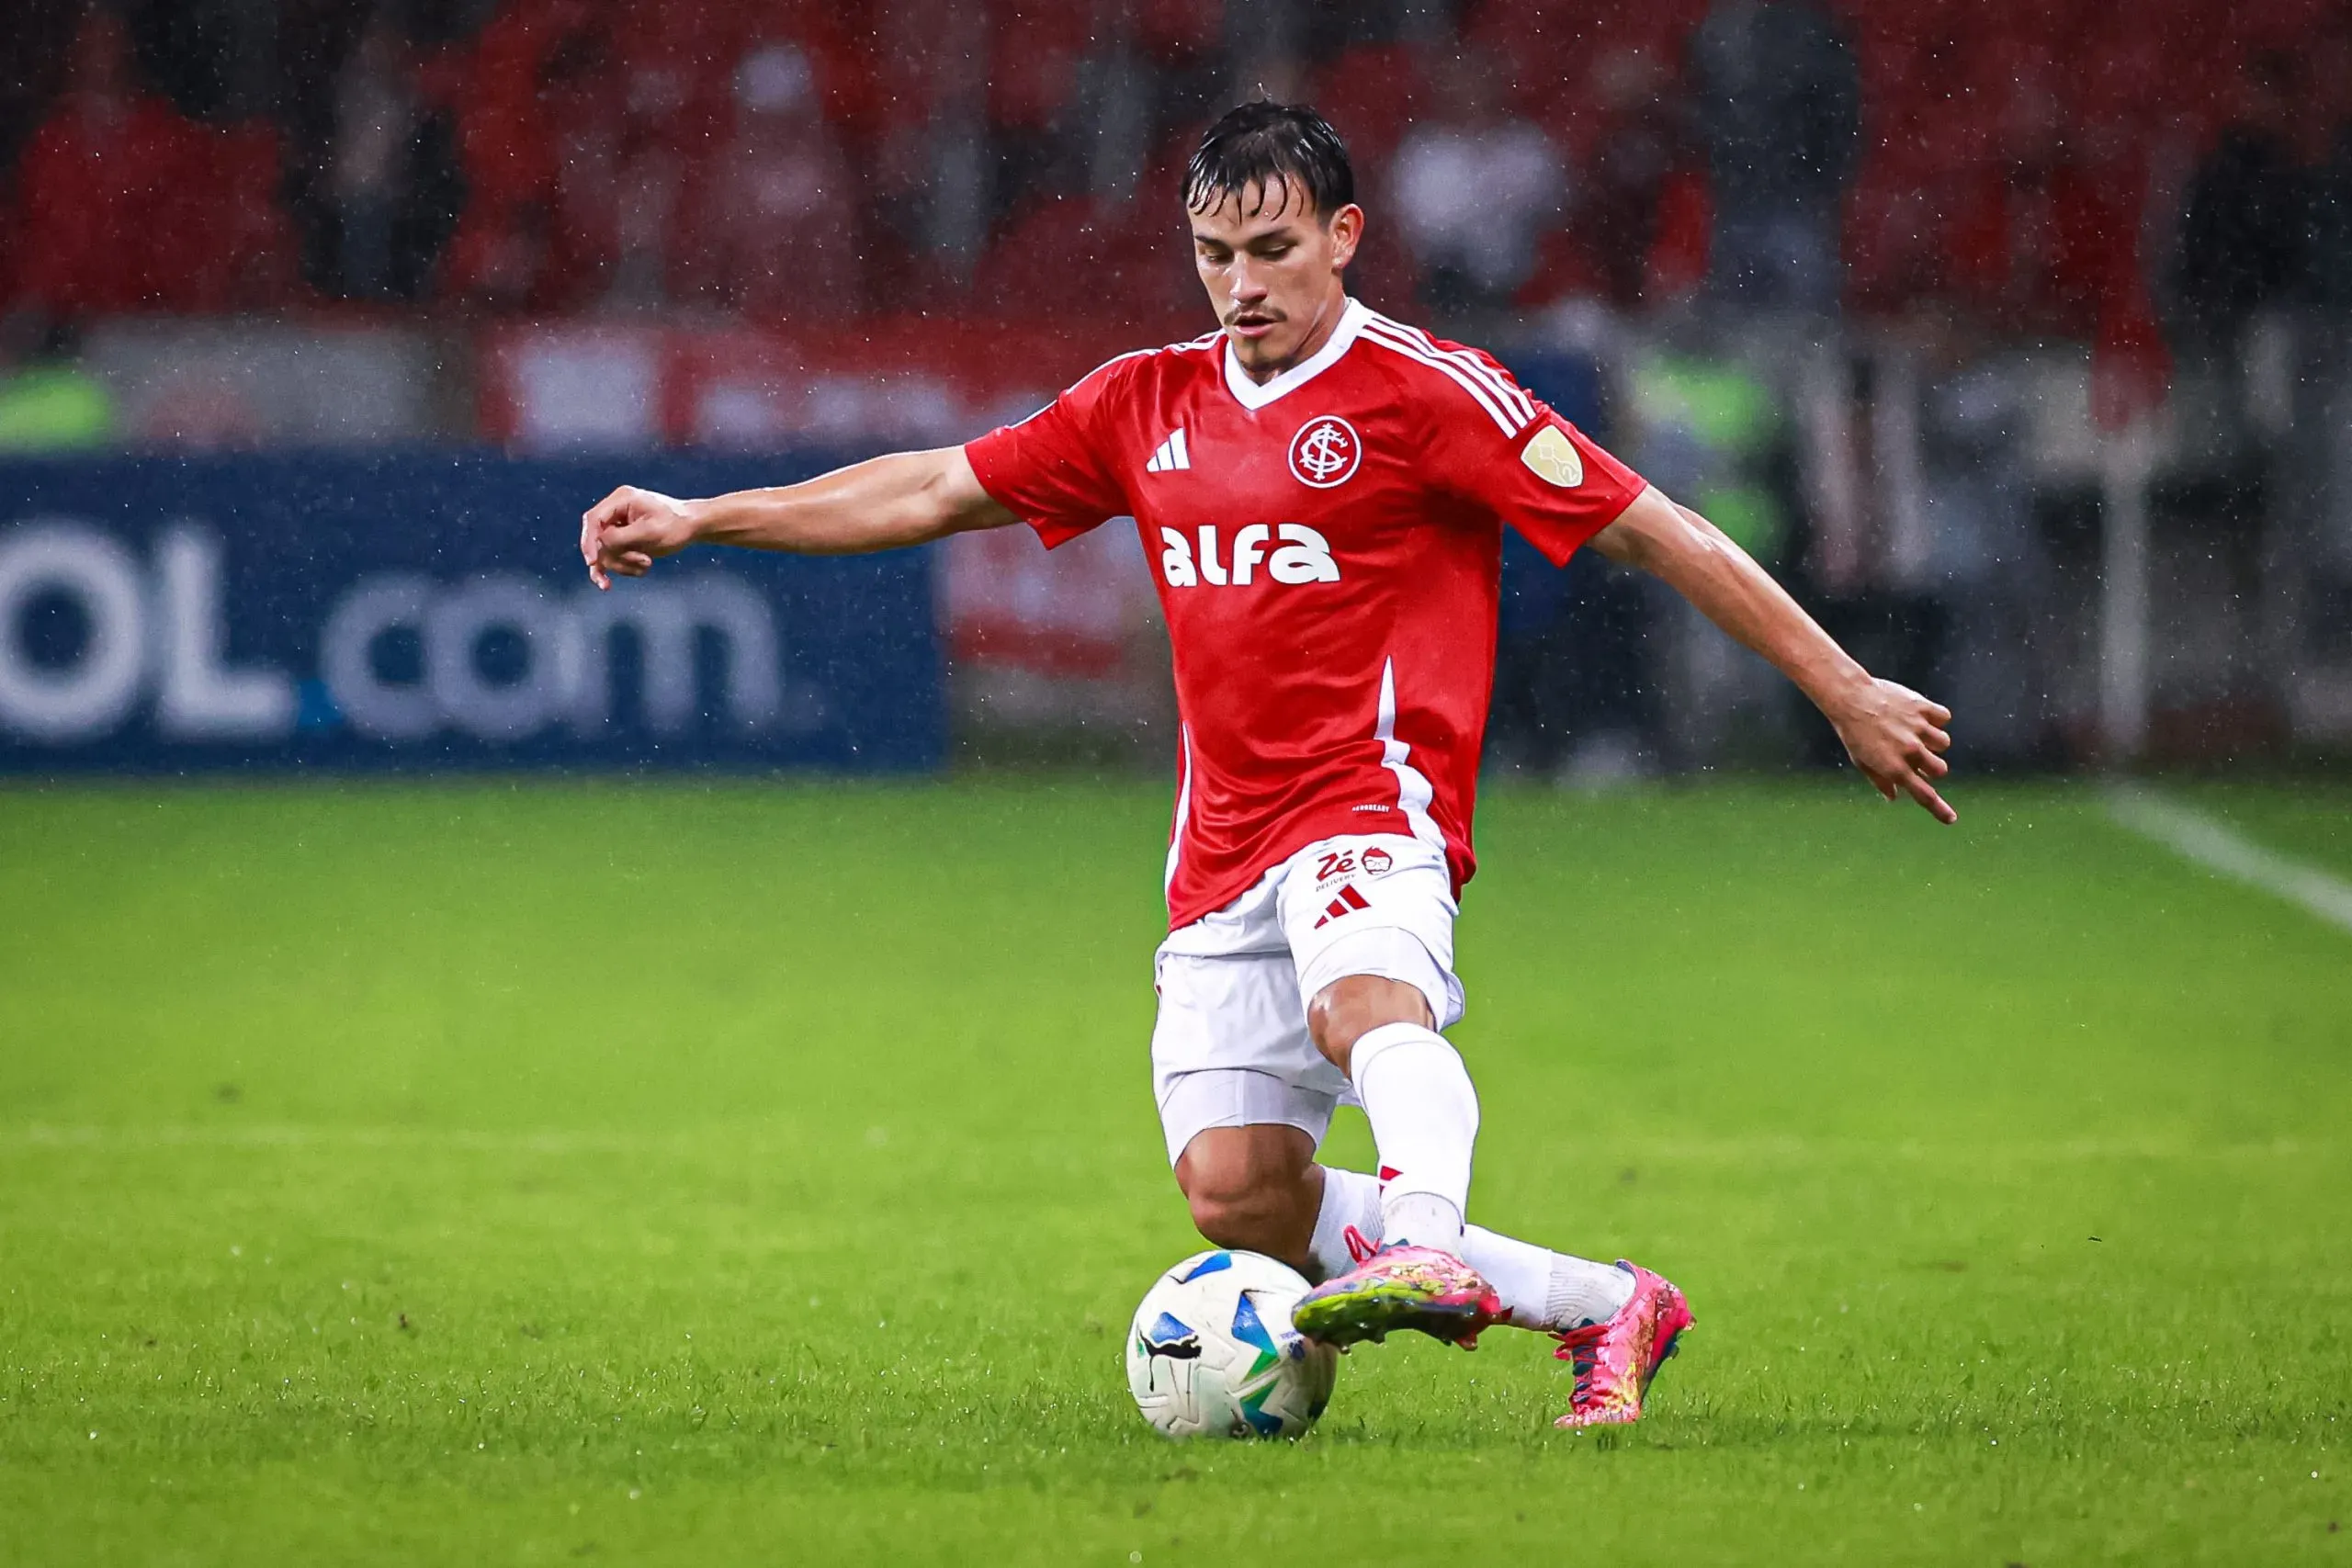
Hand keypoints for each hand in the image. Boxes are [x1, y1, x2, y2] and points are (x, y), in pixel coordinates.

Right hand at [580, 486, 697, 589]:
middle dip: (614, 556)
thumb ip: (621, 538)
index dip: (589, 541)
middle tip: (642, 562)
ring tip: (647, 565)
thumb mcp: (650, 532)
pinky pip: (609, 556)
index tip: (593, 562)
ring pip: (604, 551)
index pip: (593, 519)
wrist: (692, 527)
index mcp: (621, 499)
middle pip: (597, 538)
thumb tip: (599, 545)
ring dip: (622, 564)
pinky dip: (615, 568)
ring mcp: (617, 525)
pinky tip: (607, 585)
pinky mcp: (621, 538)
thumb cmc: (676, 526)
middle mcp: (616, 510)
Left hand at [1822, 676, 1955, 822]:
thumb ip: (1880, 780)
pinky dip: (1936, 718)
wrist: (1849, 697)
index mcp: (1894, 767)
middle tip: (1917, 756)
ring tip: (1914, 731)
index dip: (1939, 809)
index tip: (1951, 819)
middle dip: (1933, 767)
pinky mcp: (1923, 708)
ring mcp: (1918, 729)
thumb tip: (1894, 796)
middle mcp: (1910, 750)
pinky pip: (1944, 718)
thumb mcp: (1861, 760)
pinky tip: (1919, 715)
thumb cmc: (1853, 731)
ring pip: (1944, 743)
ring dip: (1934, 741)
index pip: (1923, 794)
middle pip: (1941, 770)